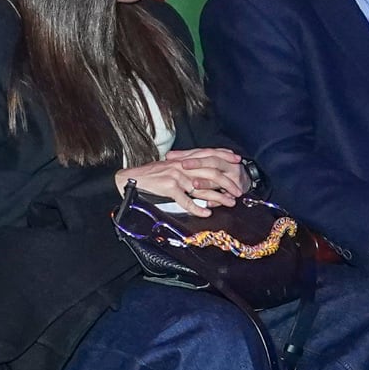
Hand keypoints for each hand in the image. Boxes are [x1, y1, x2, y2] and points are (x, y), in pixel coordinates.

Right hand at [119, 148, 246, 214]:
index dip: (224, 159)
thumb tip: (202, 179)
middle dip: (227, 183)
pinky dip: (197, 207)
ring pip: (202, 187)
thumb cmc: (150, 176)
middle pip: (211, 172)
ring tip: (229, 203)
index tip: (237, 164)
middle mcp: (182, 166)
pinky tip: (206, 212)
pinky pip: (186, 200)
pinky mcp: (169, 187)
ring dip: (218, 197)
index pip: (208, 156)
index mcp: (183, 160)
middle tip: (237, 192)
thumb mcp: (170, 168)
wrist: (131, 178)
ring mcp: (176, 176)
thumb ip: (185, 171)